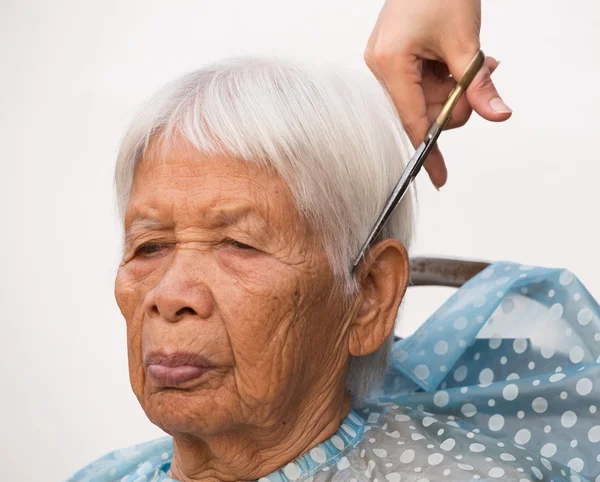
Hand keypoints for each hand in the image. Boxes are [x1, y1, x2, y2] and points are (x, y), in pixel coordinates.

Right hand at [365, 0, 511, 188]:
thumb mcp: (465, 42)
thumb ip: (479, 84)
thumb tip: (496, 113)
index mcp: (390, 63)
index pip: (412, 120)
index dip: (429, 150)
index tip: (438, 177)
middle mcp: (380, 66)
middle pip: (421, 111)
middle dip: (455, 102)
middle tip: (477, 80)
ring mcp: (385, 62)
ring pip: (424, 98)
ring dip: (454, 87)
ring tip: (474, 61)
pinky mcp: (393, 57)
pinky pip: (420, 82)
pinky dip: (444, 77)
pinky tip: (458, 60)